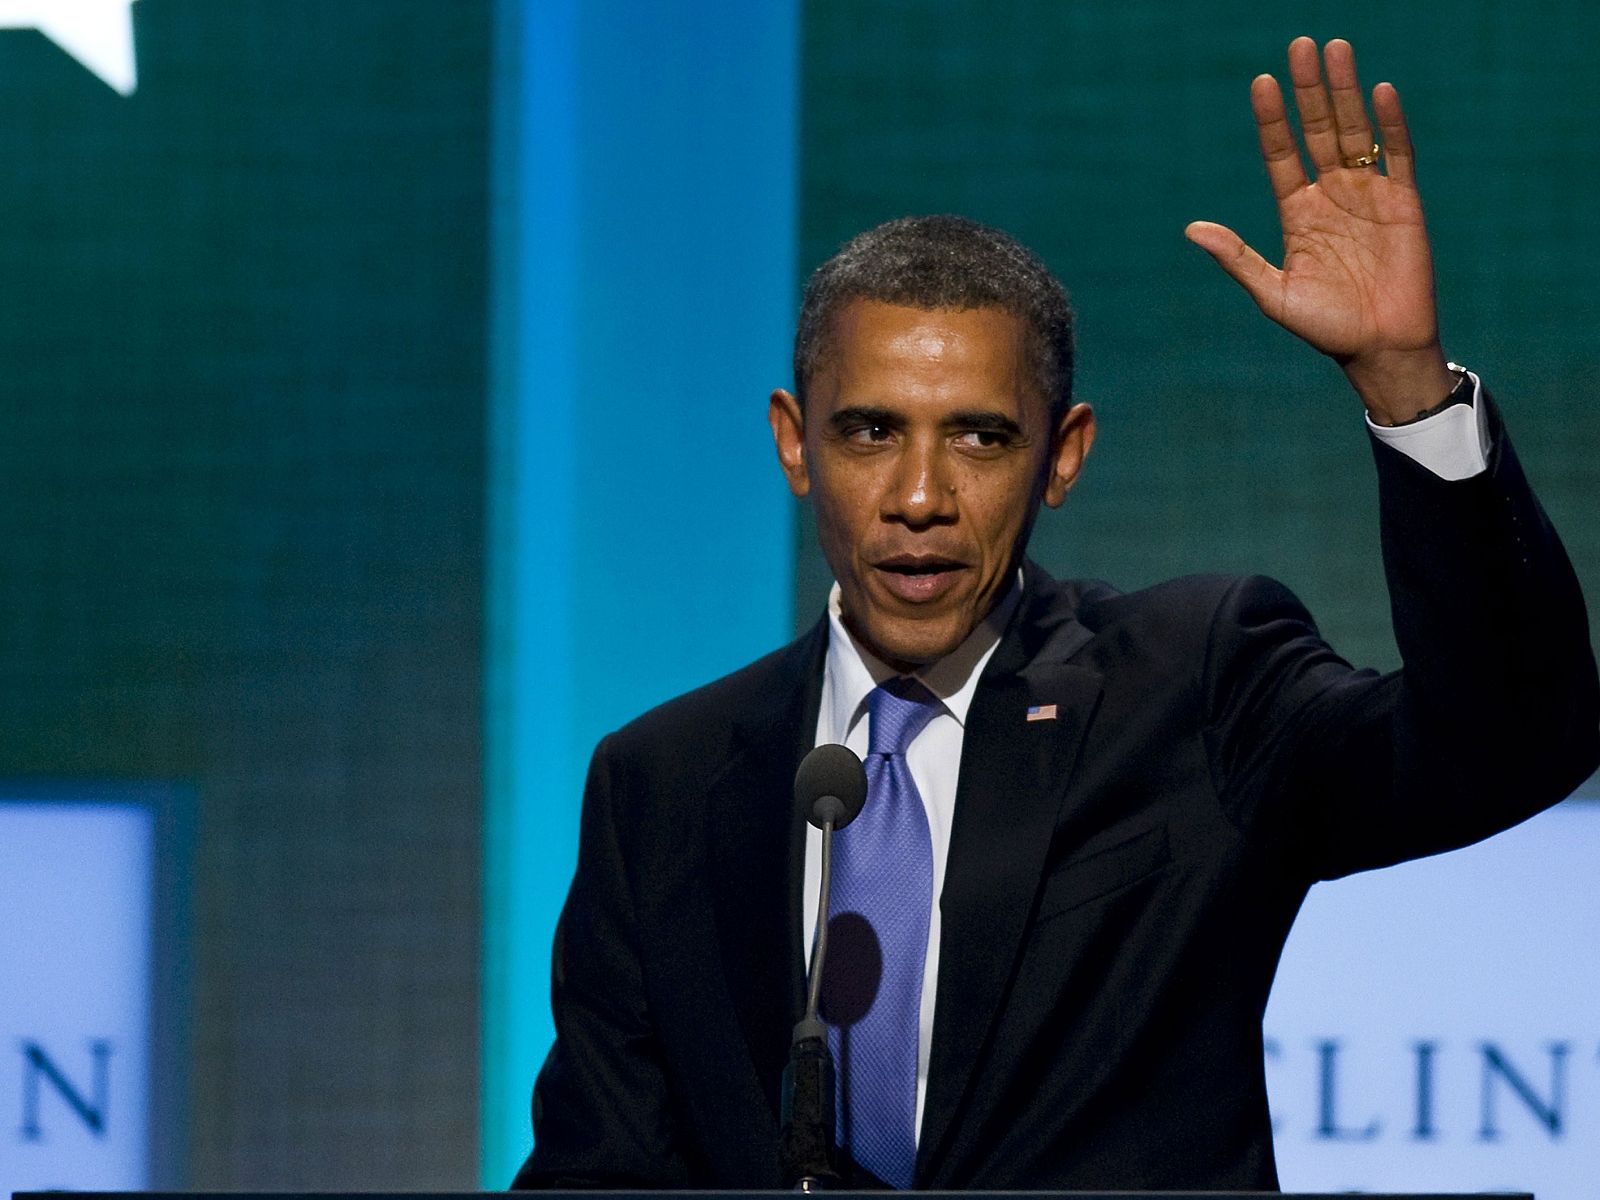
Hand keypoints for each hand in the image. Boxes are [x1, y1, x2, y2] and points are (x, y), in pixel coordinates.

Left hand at [1186, 37, 1456, 424]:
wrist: (1378, 348)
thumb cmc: (1325, 327)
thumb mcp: (1272, 292)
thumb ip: (1237, 258)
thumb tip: (1191, 229)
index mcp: (1297, 213)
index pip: (1281, 154)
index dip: (1272, 120)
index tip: (1261, 83)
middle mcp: (1331, 195)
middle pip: (1317, 131)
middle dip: (1308, 90)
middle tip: (1300, 45)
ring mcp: (1368, 195)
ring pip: (1354, 132)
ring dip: (1345, 92)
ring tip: (1335, 49)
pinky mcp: (1404, 203)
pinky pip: (1397, 155)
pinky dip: (1390, 125)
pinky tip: (1379, 92)